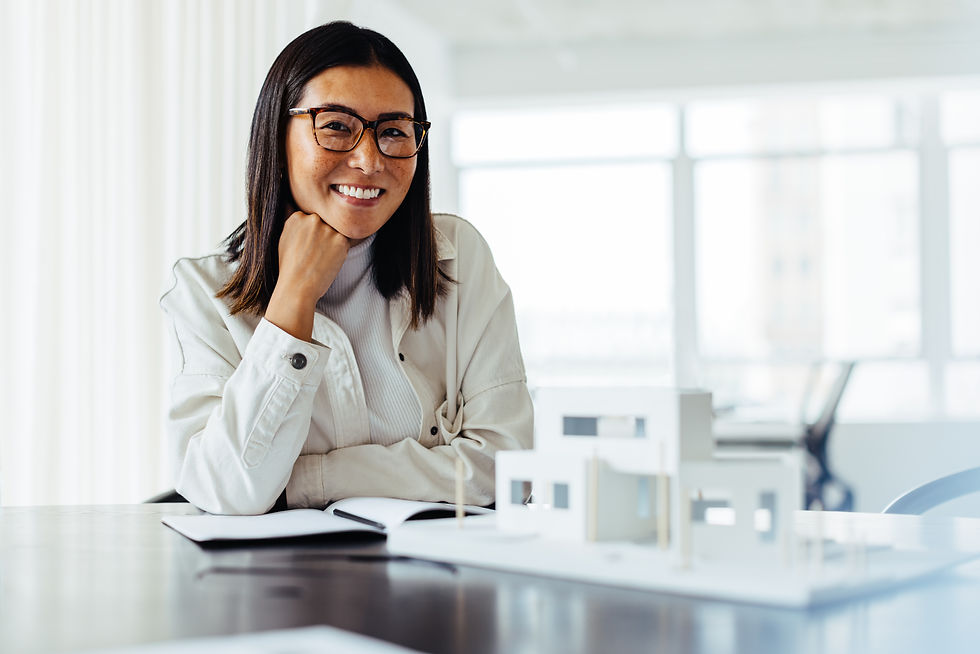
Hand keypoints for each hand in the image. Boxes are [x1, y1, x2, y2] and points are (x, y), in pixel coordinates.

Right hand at [265, 211, 349, 339]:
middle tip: (316, 255)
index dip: (313, 235)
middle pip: (326, 224)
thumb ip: (295, 226)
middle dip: (324, 237)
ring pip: (336, 233)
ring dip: (333, 244)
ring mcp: (327, 228)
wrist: (298, 286)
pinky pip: (346, 242)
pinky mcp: (340, 239)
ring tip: (321, 260)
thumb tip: (300, 213)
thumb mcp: (284, 240)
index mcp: (297, 217)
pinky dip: (341, 252)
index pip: (312, 220)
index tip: (308, 247)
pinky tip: (329, 261)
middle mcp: (312, 219)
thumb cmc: (290, 269)